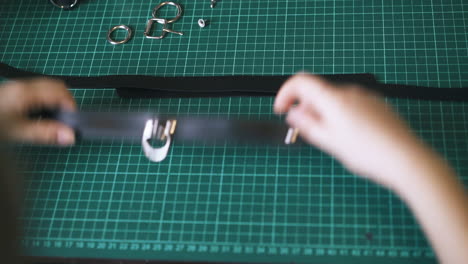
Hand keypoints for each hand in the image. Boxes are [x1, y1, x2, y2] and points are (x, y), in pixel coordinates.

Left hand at [0, 78, 75, 145]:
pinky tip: (42, 114)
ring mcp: (19, 85)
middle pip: (56, 86)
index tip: (72, 122)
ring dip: (57, 100)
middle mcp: (24, 84)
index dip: (71, 106)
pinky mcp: (16, 90)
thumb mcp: (19, 131)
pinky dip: (47, 99)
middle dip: (66, 101)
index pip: (60, 92)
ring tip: (55, 118)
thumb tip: (70, 136)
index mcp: (26, 92)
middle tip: (66, 120)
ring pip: (48, 87)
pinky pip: (39, 90)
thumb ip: (46, 133)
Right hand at [274, 73, 430, 188]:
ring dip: (324, 113)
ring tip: (332, 139)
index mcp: (333, 99)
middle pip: (318, 92)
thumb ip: (307, 125)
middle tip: (307, 132)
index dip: (285, 93)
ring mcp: (365, 97)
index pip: (300, 81)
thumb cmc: (367, 153)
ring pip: (334, 100)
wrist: (406, 158)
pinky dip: (341, 115)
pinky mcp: (377, 105)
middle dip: (306, 108)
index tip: (281, 110)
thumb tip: (293, 113)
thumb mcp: (329, 142)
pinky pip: (351, 105)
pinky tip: (350, 136)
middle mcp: (349, 92)